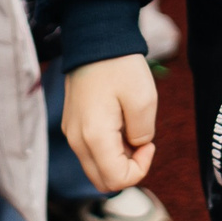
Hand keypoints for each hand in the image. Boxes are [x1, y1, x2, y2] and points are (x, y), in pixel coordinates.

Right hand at [61, 54, 157, 191]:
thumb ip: (143, 135)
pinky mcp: (73, 124)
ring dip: (118, 159)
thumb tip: (135, 147)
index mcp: (94, 137)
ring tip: (130, 128)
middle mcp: (77, 140)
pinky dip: (108, 148)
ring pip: (96, 167)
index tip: (149, 143)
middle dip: (128, 169)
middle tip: (141, 141)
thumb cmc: (121, 67)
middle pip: (103, 181)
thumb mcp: (145, 100)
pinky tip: (119, 122)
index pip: (117, 181)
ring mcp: (72, 133)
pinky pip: (90, 151)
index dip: (140, 169)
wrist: (95, 39)